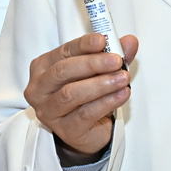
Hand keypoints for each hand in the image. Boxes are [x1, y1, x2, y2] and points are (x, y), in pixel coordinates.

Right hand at [25, 32, 139, 157]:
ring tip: (123, 78)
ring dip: (101, 84)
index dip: (84, 45)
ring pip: (71, 94)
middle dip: (92, 64)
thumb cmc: (88, 95)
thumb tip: (130, 41)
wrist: (90, 130)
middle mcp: (40, 89)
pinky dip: (106, 102)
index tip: (103, 41)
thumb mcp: (100, 71)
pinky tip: (121, 95)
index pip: (63, 51)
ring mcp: (49, 111)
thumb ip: (113, 55)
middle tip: (116, 61)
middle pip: (63, 71)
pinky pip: (85, 114)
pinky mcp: (64, 130)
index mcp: (44, 67)